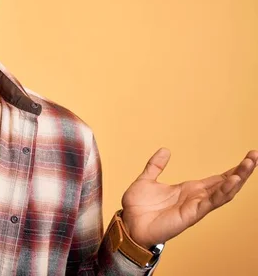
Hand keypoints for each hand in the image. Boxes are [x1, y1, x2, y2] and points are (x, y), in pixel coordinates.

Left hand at [120, 148, 257, 248]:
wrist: (129, 224)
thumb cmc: (137, 208)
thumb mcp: (146, 180)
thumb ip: (156, 165)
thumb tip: (166, 149)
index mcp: (188, 189)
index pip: (217, 178)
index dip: (233, 170)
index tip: (249, 157)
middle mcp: (196, 198)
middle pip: (225, 183)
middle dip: (242, 171)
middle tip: (255, 155)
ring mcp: (195, 206)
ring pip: (223, 192)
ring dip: (238, 178)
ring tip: (249, 163)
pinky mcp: (191, 214)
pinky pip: (210, 202)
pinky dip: (223, 192)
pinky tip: (233, 182)